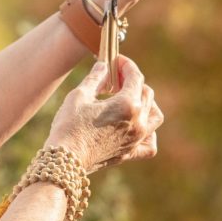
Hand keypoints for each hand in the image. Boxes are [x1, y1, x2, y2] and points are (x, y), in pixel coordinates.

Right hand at [44, 56, 162, 173]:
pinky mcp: (130, 153)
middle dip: (133, 80)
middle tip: (116, 76)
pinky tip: (137, 127)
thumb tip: (104, 65)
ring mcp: (137, 139)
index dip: (126, 65)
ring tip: (130, 98)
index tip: (116, 59)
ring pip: (155, 116)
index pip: (135, 77)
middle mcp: (138, 122)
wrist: (65, 160)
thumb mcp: (80, 95)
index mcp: (128, 105)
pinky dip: (149, 133)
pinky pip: (150, 144)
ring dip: (146, 102)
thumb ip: (96, 78)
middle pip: (146, 93)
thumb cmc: (69, 126)